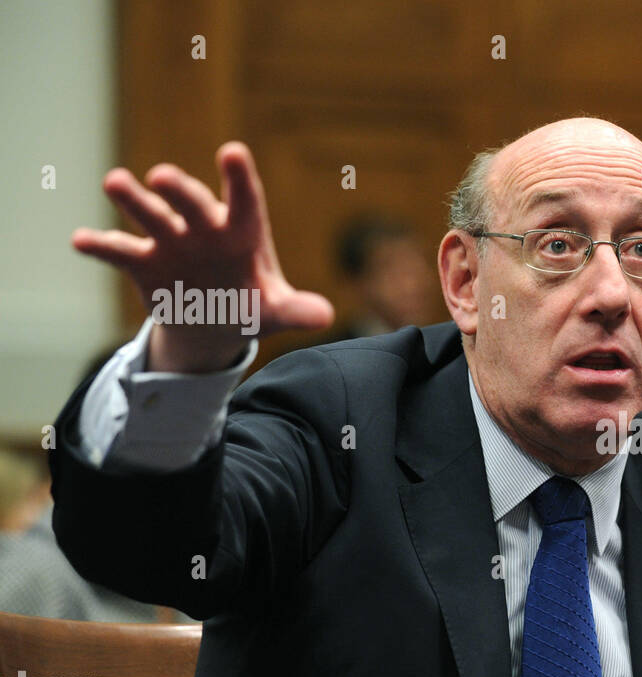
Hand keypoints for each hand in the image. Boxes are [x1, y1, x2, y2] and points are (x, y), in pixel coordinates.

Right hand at [71, 142, 333, 372]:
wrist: (213, 324)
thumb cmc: (250, 305)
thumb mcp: (275, 310)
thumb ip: (298, 310)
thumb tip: (325, 317)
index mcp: (242, 232)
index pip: (244, 201)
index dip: (239, 179)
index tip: (233, 152)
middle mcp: (204, 227)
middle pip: (192, 203)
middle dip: (179, 190)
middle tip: (163, 176)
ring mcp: (171, 240)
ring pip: (151, 213)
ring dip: (134, 199)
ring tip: (115, 181)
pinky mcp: (143, 261)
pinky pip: (119, 249)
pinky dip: (100, 244)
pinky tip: (80, 240)